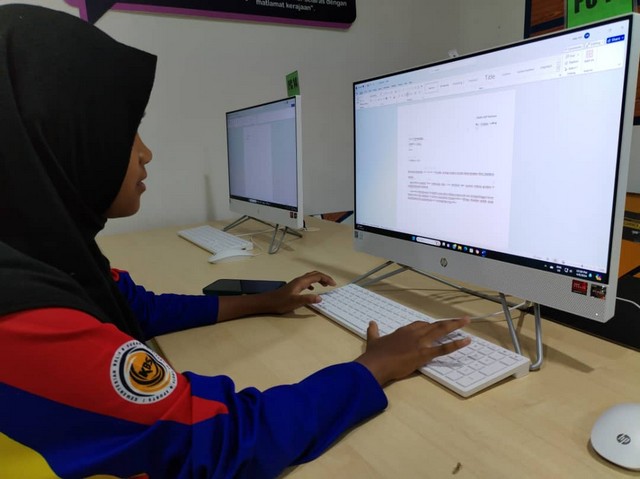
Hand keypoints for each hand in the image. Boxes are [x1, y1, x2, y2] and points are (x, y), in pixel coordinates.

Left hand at [260, 270, 335, 313]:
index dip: (326, 279)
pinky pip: (306, 282)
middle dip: (324, 277)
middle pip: (314, 274)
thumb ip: (308, 299)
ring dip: (319, 279)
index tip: (333, 284)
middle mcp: (299, 280)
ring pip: (310, 277)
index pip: (317, 276)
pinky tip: (312, 289)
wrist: (268, 302)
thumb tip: (320, 298)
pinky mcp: (293, 287)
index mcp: (301, 282)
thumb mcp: (296, 302)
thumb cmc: (280, 302)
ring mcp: (296, 283)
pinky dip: (312, 283)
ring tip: (325, 285)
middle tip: (331, 284)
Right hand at [355, 317, 470, 385]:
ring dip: (455, 325)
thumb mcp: (373, 340)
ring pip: (441, 331)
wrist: (376, 364)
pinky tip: (466, 341)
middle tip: (461, 319)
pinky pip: (443, 348)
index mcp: (403, 331)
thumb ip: (373, 331)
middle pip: (434, 325)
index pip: (420, 324)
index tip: (435, 326)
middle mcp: (414, 334)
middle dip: (448, 322)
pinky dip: (456, 344)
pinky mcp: (424, 354)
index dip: (429, 326)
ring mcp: (420, 343)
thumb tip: (371, 323)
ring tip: (466, 321)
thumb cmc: (375, 354)